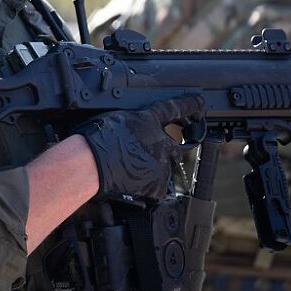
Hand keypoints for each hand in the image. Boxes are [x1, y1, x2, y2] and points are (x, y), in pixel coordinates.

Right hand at [76, 95, 204, 200]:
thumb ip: (133, 120)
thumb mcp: (116, 117)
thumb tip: (135, 123)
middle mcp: (160, 140)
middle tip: (149, 152)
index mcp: (149, 120)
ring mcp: (160, 163)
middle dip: (169, 148)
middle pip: (177, 145)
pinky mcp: (156, 184)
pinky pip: (161, 187)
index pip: (176, 108)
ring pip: (168, 167)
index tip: (201, 102)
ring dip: (157, 168)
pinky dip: (151, 188)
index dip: (191, 105)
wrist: (90, 164)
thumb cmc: (96, 139)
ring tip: (135, 170)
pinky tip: (136, 184)